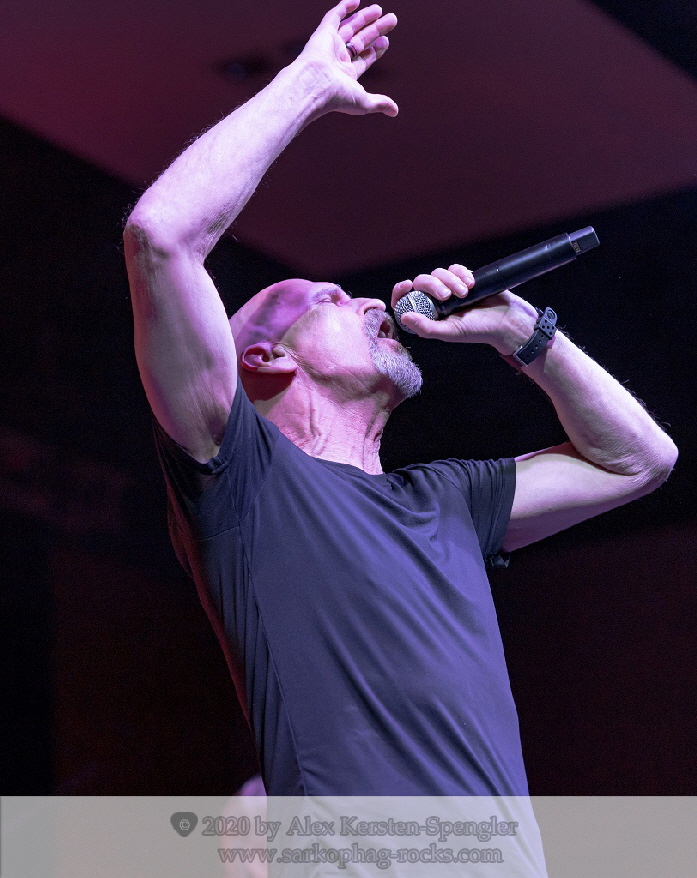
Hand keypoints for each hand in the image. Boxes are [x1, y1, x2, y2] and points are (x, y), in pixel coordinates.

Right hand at [298, 0, 397, 116]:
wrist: (315, 84)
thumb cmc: (337, 96)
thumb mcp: (364, 101)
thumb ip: (380, 103)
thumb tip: (395, 111)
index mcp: (346, 75)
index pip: (363, 58)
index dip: (375, 49)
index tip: (386, 40)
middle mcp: (337, 59)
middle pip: (360, 40)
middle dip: (376, 30)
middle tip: (392, 20)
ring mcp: (330, 45)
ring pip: (350, 27)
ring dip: (364, 18)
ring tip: (380, 9)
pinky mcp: (323, 33)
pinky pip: (333, 16)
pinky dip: (344, 7)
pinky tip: (356, 1)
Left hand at [391, 265, 538, 353]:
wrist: (506, 320)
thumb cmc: (478, 330)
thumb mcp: (450, 332)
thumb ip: (426, 328)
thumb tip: (403, 316)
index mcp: (428, 315)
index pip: (405, 300)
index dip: (401, 291)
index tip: (407, 284)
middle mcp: (435, 302)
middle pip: (422, 281)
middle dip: (433, 285)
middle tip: (447, 296)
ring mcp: (449, 289)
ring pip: (438, 273)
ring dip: (450, 280)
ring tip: (465, 293)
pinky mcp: (463, 279)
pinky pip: (454, 268)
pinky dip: (461, 273)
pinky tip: (471, 284)